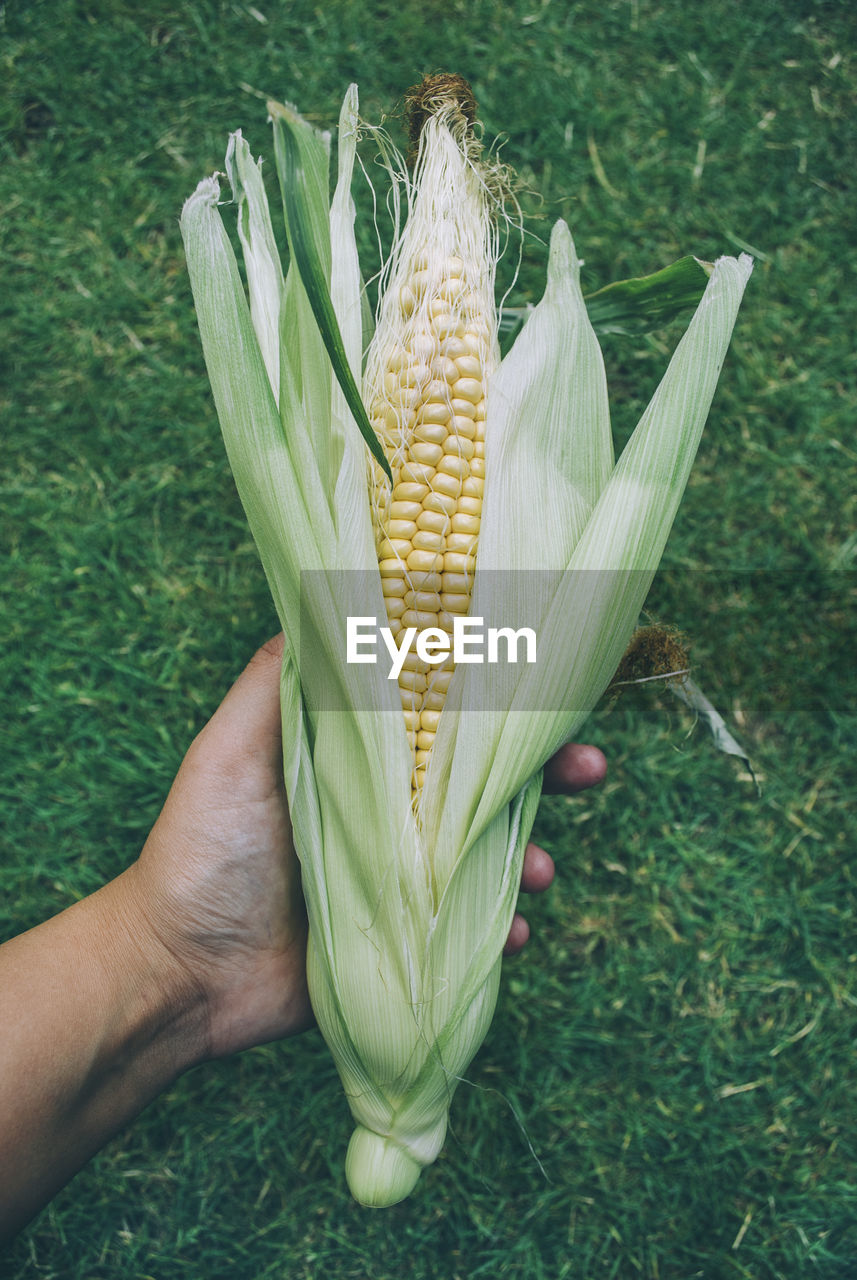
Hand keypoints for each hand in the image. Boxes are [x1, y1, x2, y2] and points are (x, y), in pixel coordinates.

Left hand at [129, 635, 605, 1054]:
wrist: (180, 971)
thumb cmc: (201, 847)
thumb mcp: (233, 748)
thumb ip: (278, 680)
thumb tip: (326, 602)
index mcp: (356, 760)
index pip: (442, 718)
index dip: (497, 703)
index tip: (548, 685)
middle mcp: (385, 812)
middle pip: (481, 782)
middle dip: (543, 771)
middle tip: (588, 766)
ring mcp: (398, 878)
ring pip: (489, 854)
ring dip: (533, 854)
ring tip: (544, 871)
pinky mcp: (402, 941)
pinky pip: (472, 931)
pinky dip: (503, 929)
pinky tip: (514, 933)